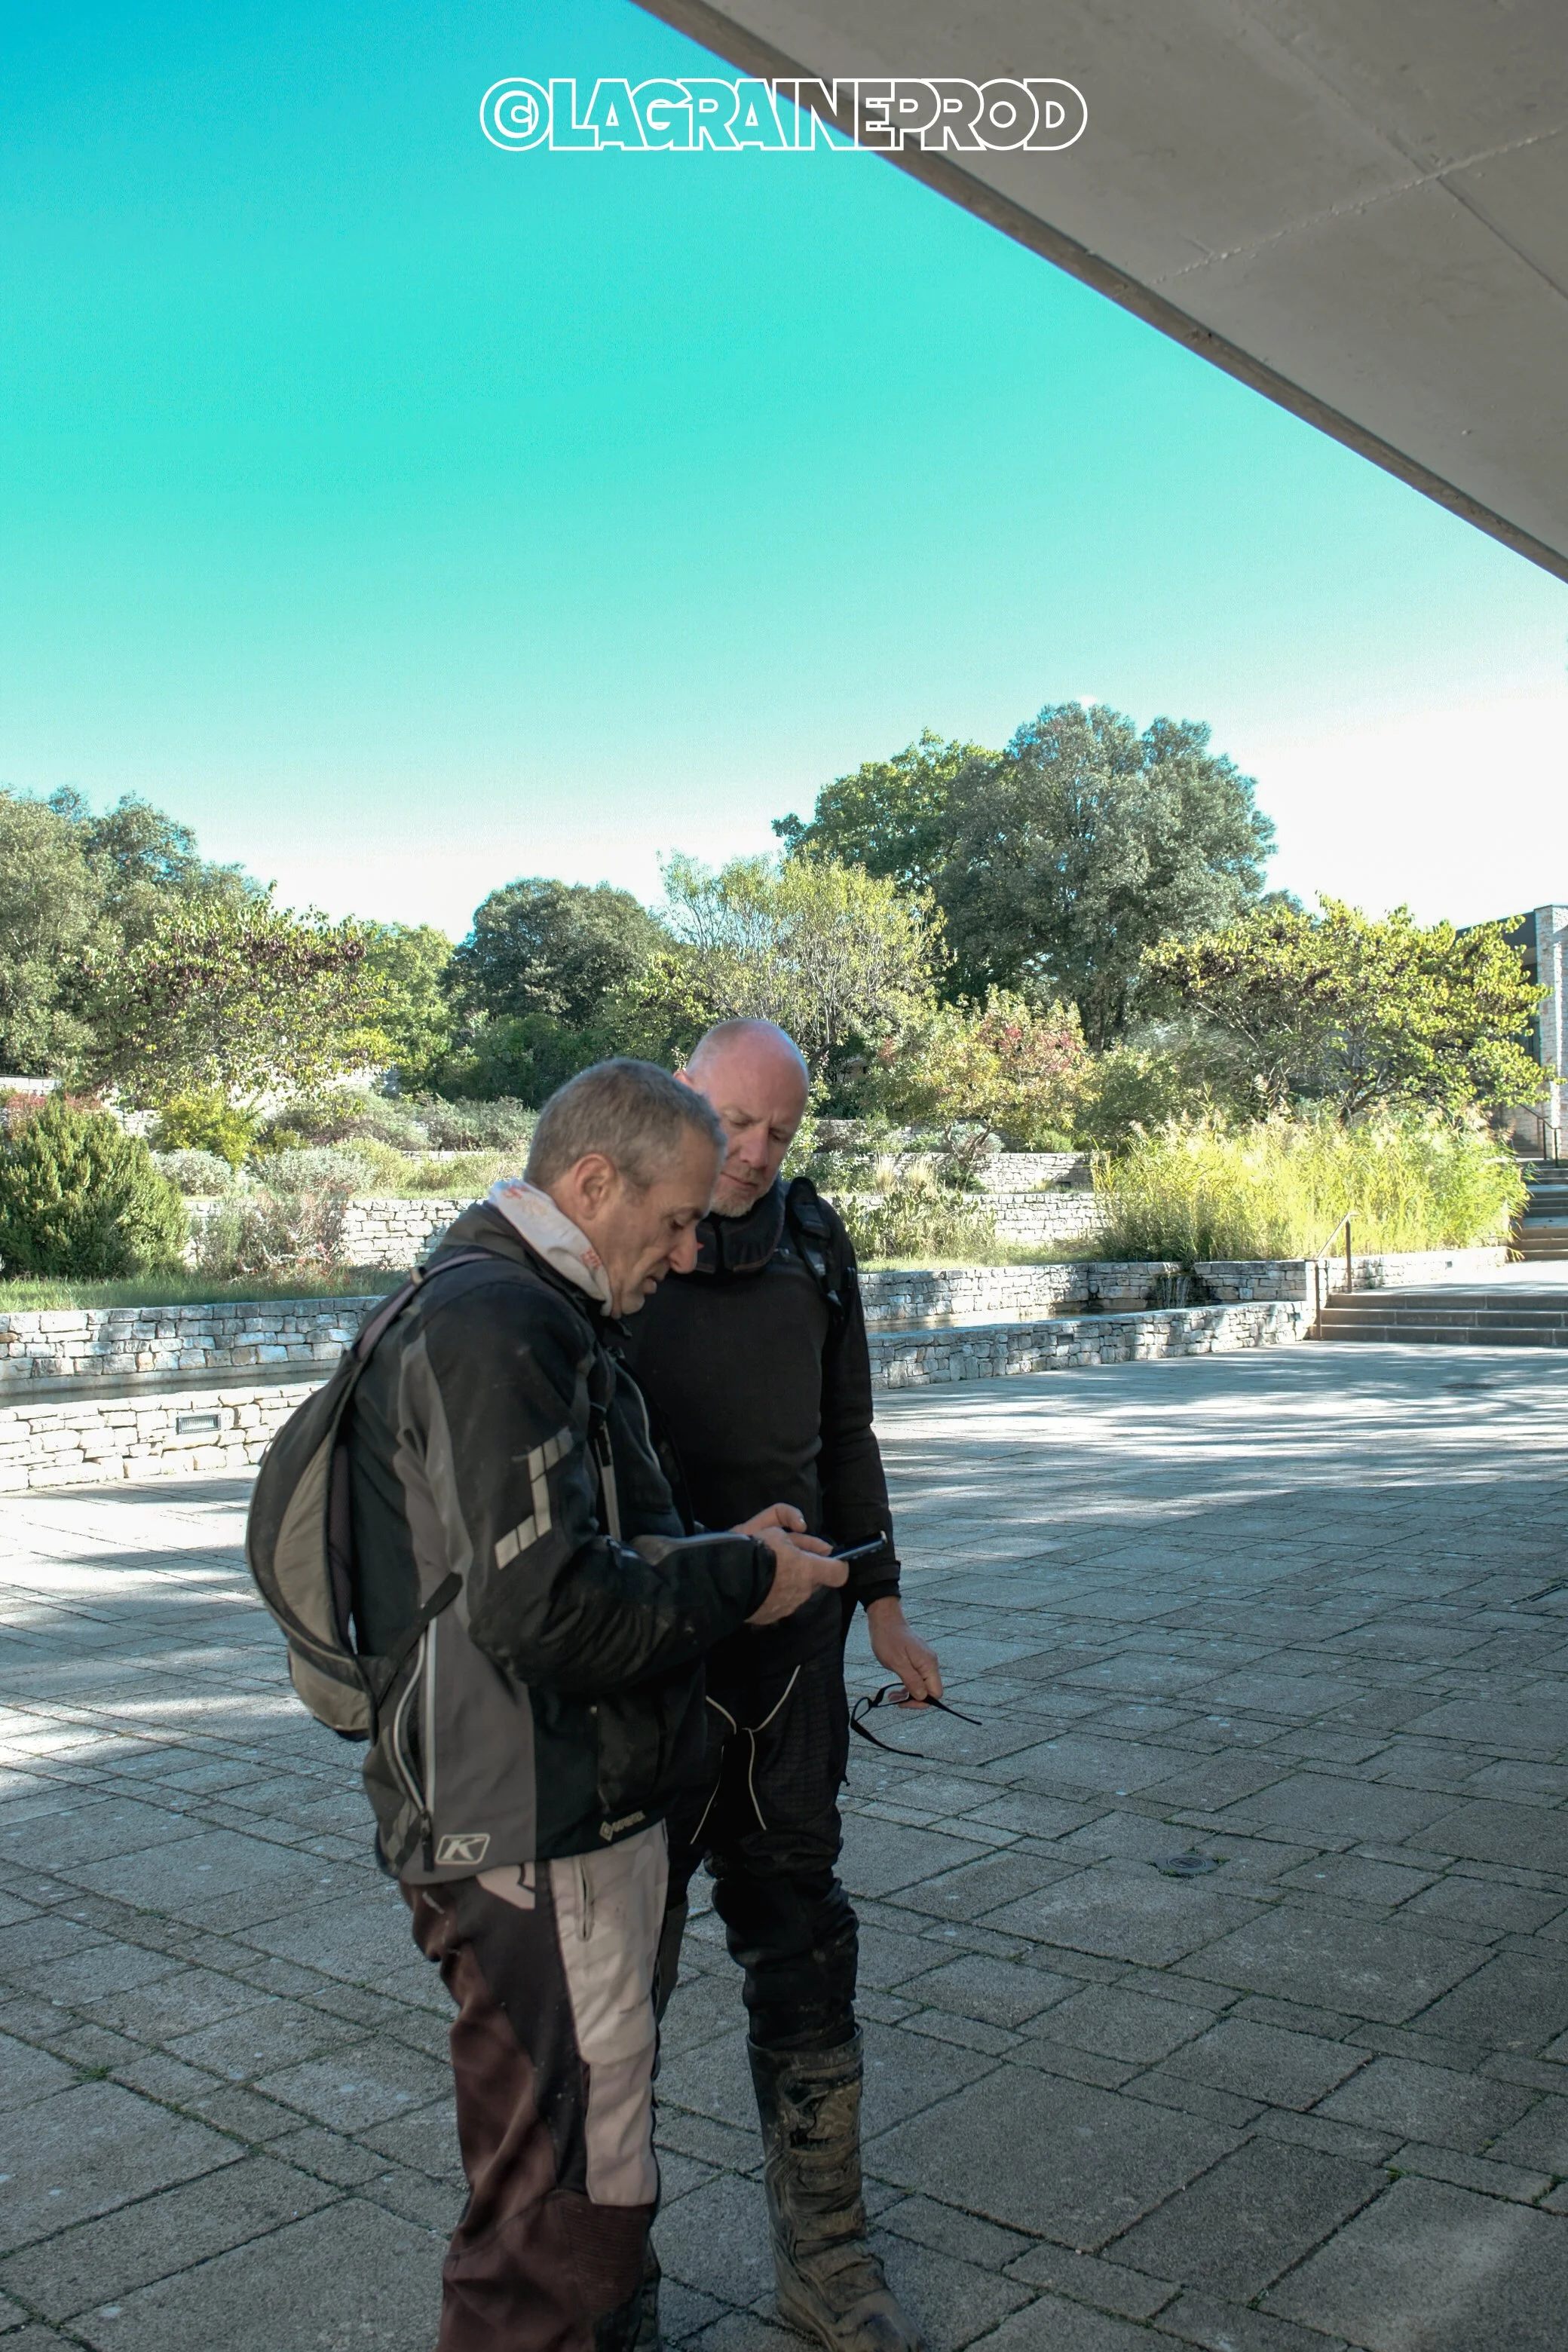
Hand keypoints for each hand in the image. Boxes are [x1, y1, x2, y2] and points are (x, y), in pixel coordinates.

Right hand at [739, 1507, 844, 1625]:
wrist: (728, 1579)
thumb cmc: (755, 1550)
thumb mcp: (775, 1530)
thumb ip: (797, 1535)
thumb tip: (807, 1535)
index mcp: (809, 1570)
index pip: (839, 1572)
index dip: (836, 1564)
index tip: (826, 1556)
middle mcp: (803, 1592)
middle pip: (816, 1581)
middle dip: (808, 1570)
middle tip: (789, 1558)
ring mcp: (788, 1607)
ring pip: (798, 1592)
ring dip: (791, 1582)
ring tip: (771, 1572)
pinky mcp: (772, 1617)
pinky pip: (781, 1603)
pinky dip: (776, 1595)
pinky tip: (761, 1587)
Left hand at [865, 1597, 942, 1703]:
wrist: (885, 1621)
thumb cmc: (889, 1639)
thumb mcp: (897, 1663)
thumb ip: (912, 1681)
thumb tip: (923, 1697)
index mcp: (928, 1664)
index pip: (936, 1692)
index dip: (922, 1701)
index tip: (905, 1701)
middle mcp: (930, 1663)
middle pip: (930, 1690)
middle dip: (914, 1698)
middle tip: (897, 1699)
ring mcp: (924, 1661)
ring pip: (923, 1685)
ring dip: (909, 1692)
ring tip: (893, 1694)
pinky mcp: (917, 1660)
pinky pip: (917, 1677)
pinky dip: (908, 1684)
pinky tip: (896, 1687)